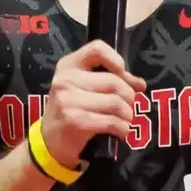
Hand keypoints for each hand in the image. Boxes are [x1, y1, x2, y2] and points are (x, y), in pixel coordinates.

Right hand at [39, 40, 147, 168]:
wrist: (50, 140)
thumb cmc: (72, 109)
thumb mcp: (84, 89)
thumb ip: (111, 81)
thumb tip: (140, 84)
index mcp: (68, 65)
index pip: (96, 49)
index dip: (115, 58)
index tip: (122, 72)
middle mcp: (66, 80)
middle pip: (113, 82)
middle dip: (129, 96)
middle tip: (127, 106)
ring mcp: (69, 101)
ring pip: (115, 103)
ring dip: (127, 114)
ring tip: (124, 119)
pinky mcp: (76, 121)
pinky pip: (112, 122)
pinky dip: (122, 128)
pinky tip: (120, 131)